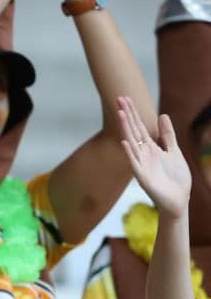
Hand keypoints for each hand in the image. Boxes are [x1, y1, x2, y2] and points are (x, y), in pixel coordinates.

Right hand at [118, 96, 190, 218]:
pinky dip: (129, 153)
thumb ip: (167, 135)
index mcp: (151, 148)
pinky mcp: (143, 178)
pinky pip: (134, 164)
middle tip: (118, 98)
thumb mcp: (174, 151)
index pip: (139, 126)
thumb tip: (162, 115)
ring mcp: (142, 165)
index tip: (125, 98)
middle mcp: (143, 154)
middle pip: (133, 130)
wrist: (179, 199)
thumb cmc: (176, 178)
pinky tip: (125, 143)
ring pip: (131, 143)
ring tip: (120, 114)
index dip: (133, 112)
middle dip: (127, 115)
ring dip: (125, 129)